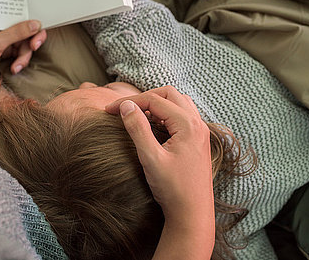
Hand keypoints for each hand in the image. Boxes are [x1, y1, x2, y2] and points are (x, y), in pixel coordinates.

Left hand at [0, 20, 46, 81]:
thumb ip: (16, 33)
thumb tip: (35, 24)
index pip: (23, 19)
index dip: (34, 29)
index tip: (37, 40)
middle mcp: (2, 29)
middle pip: (26, 35)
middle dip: (29, 46)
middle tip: (30, 53)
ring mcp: (2, 41)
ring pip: (23, 47)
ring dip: (23, 58)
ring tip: (16, 67)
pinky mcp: (1, 52)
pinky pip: (17, 55)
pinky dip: (18, 62)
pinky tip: (14, 68)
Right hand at [105, 86, 214, 240]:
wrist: (193, 215)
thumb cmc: (173, 189)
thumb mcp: (150, 158)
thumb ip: (137, 129)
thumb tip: (125, 106)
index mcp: (188, 125)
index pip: (154, 100)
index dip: (129, 102)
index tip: (108, 111)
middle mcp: (197, 124)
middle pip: (168, 94)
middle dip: (143, 98)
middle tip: (123, 109)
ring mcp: (200, 132)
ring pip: (177, 102)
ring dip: (156, 104)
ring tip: (136, 115)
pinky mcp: (197, 140)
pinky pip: (181, 115)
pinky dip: (164, 114)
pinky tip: (152, 126)